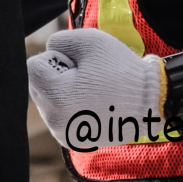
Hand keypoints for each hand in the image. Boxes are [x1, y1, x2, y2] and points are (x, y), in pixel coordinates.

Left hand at [26, 28, 167, 152]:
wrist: (150, 102)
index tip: (78, 64)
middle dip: (54, 76)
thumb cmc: (121, 70)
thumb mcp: (89, 41)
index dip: (55, 58)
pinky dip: (68, 107)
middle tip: (86, 77)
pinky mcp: (72, 140)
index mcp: (55, 96)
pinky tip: (91, 103)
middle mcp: (54, 119)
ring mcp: (63, 132)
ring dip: (60, 92)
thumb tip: (46, 52)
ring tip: (91, 91)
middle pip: (36, 85)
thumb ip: (57, 41)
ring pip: (46, 101)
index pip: (32, 66)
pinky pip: (58, 115)